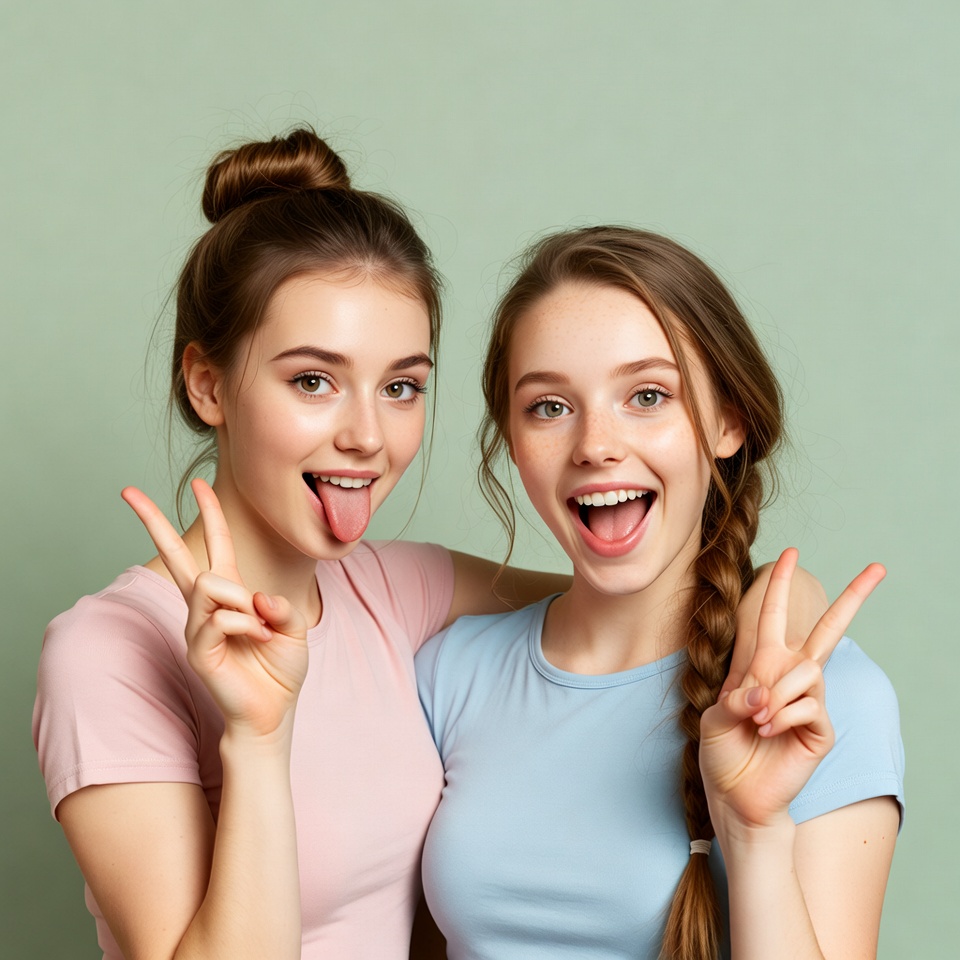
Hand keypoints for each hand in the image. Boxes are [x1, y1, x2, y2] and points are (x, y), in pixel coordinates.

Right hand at [121, 479, 308, 738]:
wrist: (273, 712)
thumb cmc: (279, 671)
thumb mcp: (293, 629)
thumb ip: (279, 607)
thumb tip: (255, 597)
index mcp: (231, 596)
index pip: (215, 546)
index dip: (211, 514)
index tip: (200, 485)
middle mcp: (207, 607)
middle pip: (175, 556)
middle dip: (152, 522)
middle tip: (128, 492)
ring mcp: (197, 627)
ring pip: (209, 585)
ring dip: (242, 601)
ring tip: (261, 627)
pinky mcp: (198, 650)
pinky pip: (220, 618)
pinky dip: (246, 625)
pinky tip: (257, 639)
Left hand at [700, 548, 884, 831]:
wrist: (735, 793)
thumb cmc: (723, 751)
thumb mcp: (716, 716)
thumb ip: (738, 697)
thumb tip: (768, 693)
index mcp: (762, 665)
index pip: (774, 617)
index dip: (780, 586)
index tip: (791, 553)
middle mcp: (791, 677)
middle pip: (830, 631)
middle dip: (853, 597)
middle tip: (879, 568)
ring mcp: (810, 702)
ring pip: (808, 671)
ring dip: (777, 693)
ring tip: (758, 719)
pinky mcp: (821, 728)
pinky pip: (809, 706)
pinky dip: (783, 716)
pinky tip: (770, 731)